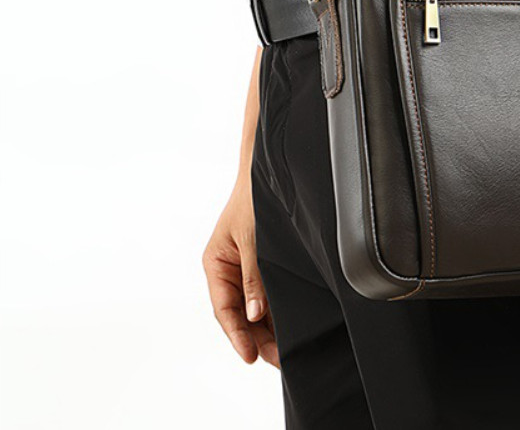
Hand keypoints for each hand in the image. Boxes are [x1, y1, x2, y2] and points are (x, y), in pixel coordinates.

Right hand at [203, 178, 278, 366]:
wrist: (269, 172)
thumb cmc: (253, 199)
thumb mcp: (252, 240)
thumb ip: (254, 277)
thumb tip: (254, 314)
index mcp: (216, 264)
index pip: (224, 309)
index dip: (237, 335)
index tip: (251, 356)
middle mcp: (230, 271)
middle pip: (241, 314)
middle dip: (257, 339)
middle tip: (277, 360)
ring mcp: (248, 270)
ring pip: (256, 308)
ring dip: (269, 329)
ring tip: (285, 351)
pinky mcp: (266, 266)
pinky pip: (269, 295)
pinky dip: (278, 312)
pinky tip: (290, 327)